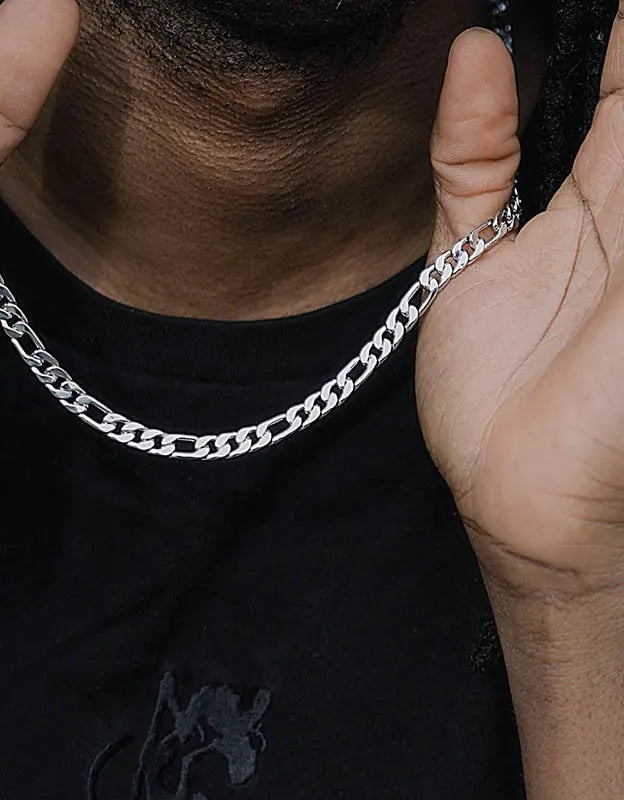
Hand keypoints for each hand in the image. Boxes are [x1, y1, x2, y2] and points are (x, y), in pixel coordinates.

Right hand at [419, 16, 623, 596]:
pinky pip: (470, 175)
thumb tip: (589, 100)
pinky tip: (474, 63)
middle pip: (609, 90)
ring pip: (539, 116)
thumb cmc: (621, 412)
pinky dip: (469, 122)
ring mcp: (540, 229)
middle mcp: (615, 207)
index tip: (612, 15)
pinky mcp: (473, 259)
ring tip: (525, 11)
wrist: (544, 501)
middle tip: (568, 10)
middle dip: (593, 43)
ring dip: (539, 56)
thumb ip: (621, 188)